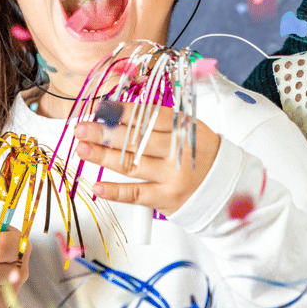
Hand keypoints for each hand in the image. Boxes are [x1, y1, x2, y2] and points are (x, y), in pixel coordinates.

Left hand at [73, 101, 220, 215]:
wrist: (225, 187)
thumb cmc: (199, 153)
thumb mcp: (188, 129)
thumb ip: (158, 121)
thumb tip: (116, 113)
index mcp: (184, 129)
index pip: (149, 117)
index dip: (123, 112)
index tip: (101, 108)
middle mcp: (178, 152)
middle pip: (136, 140)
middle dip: (105, 133)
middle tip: (82, 128)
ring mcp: (172, 177)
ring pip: (132, 165)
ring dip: (103, 157)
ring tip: (82, 149)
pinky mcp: (166, 199)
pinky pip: (136, 195)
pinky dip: (115, 191)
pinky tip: (97, 185)